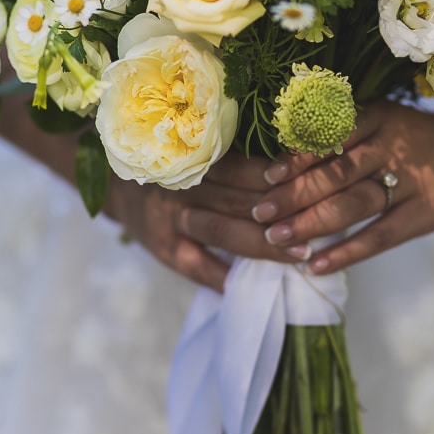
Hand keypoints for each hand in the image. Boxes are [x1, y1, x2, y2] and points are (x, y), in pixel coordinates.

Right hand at [106, 149, 315, 289]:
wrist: (118, 188)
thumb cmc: (171, 164)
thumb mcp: (193, 149)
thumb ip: (233, 155)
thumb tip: (290, 160)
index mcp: (192, 158)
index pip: (235, 165)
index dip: (268, 171)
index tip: (299, 175)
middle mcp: (181, 186)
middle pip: (234, 198)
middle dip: (277, 209)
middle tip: (316, 220)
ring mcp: (170, 220)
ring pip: (220, 231)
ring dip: (262, 243)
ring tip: (298, 253)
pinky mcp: (163, 249)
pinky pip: (196, 266)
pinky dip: (223, 276)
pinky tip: (252, 283)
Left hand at [244, 94, 433, 274]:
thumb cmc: (429, 142)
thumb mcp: (393, 126)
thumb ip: (351, 139)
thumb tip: (292, 160)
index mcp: (379, 118)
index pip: (329, 139)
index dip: (294, 159)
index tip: (263, 177)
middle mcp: (393, 145)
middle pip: (334, 172)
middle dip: (292, 194)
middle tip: (258, 213)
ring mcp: (413, 179)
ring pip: (352, 203)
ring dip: (311, 223)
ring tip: (276, 240)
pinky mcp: (430, 211)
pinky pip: (381, 235)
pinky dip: (347, 251)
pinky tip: (318, 264)